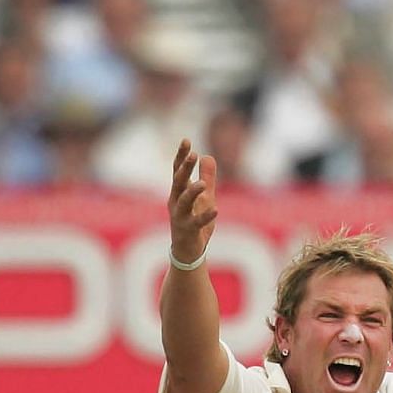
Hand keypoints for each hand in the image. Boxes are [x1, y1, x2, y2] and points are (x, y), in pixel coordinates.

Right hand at [168, 139, 217, 265]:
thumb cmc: (195, 222)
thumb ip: (207, 177)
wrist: (189, 251)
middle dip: (184, 168)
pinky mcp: (188, 231)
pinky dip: (206, 216)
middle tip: (193, 155)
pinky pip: (197, 223)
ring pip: (183, 202)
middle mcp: (176, 202)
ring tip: (202, 184)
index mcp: (179, 192)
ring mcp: (180, 217)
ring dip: (192, 192)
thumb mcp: (205, 197)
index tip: (186, 140)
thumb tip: (208, 155)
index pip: (178, 170)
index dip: (181, 156)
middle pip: (178, 182)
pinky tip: (216, 209)